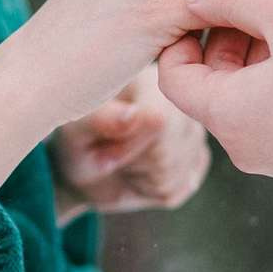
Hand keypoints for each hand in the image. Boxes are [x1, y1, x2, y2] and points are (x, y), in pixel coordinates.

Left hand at [52, 66, 211, 220]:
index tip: (103, 148)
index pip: (159, 122)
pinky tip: (137, 174)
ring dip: (137, 178)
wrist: (86, 169)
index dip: (128, 146)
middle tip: (110, 155)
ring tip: (123, 161)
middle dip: (132, 163)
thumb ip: (101, 119)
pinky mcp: (196, 164)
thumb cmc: (78, 139)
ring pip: (172, 175)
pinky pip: (175, 189)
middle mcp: (182, 103)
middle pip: (169, 153)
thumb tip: (131, 116)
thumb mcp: (76, 128)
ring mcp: (193, 134)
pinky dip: (148, 190)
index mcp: (153, 81)